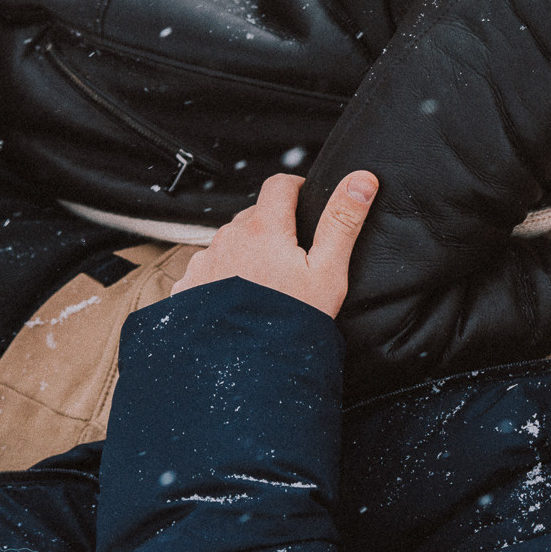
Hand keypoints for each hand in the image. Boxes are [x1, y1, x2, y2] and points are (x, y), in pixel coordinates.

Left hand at [171, 171, 377, 316]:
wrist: (247, 371)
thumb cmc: (291, 322)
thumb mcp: (328, 272)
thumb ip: (343, 222)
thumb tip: (361, 180)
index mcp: (262, 229)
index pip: (279, 184)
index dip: (298, 188)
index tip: (308, 203)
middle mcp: (227, 239)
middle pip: (255, 215)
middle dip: (275, 226)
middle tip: (295, 257)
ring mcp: (205, 263)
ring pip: (232, 242)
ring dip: (249, 251)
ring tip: (268, 284)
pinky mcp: (189, 286)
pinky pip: (211, 269)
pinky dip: (226, 277)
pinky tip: (242, 301)